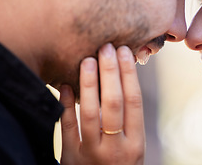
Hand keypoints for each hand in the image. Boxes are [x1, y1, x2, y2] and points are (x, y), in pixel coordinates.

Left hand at [59, 44, 144, 164]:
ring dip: (89, 84)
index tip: (124, 51)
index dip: (129, 74)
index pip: (134, 101)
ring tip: (88, 60)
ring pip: (90, 113)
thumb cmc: (121, 162)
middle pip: (114, 104)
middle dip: (110, 73)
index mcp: (135, 143)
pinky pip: (67, 128)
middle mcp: (116, 148)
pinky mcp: (72, 158)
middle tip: (106, 48)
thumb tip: (122, 77)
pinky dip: (66, 105)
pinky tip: (66, 84)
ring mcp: (92, 153)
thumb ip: (128, 120)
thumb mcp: (132, 145)